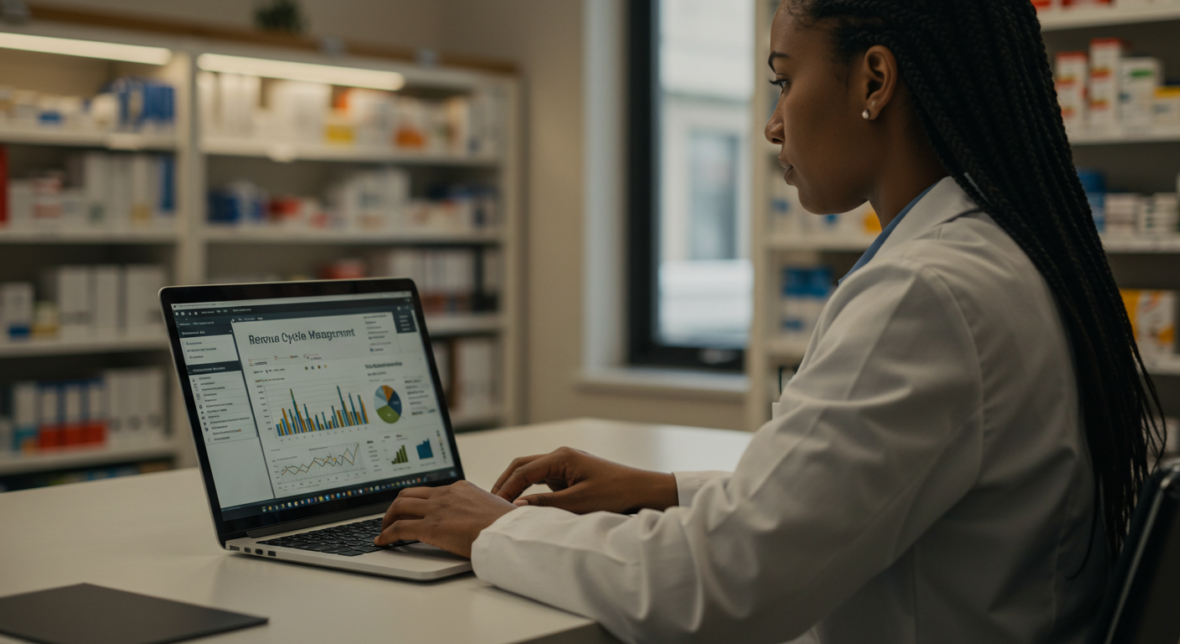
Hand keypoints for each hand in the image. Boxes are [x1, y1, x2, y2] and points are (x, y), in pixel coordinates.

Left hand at [374, 481, 516, 557]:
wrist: (508, 532)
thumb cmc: (506, 525)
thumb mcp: (492, 508)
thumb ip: (479, 509)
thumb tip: (480, 519)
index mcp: (460, 488)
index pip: (429, 491)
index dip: (416, 501)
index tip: (411, 509)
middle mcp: (445, 494)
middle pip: (408, 494)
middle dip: (396, 507)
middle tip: (392, 519)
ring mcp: (436, 509)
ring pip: (399, 507)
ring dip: (388, 518)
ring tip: (384, 529)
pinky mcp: (431, 527)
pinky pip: (399, 528)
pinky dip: (386, 534)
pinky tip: (382, 541)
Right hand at [491, 447, 677, 513]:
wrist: (642, 490)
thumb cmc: (617, 492)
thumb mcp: (579, 502)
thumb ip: (546, 504)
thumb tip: (517, 506)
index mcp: (561, 457)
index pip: (523, 471)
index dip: (506, 488)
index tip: (494, 505)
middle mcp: (560, 456)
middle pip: (522, 466)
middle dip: (505, 482)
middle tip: (491, 502)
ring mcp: (565, 465)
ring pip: (531, 472)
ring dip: (516, 486)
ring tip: (502, 505)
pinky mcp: (569, 475)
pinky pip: (543, 480)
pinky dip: (529, 490)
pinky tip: (523, 504)